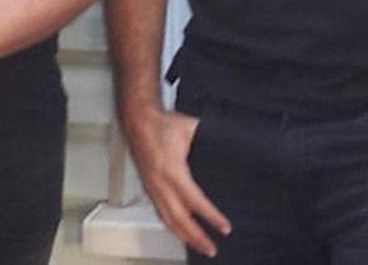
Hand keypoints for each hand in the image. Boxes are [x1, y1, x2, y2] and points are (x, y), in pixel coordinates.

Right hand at [124, 106, 230, 256]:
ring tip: (199, 246)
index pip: (195, 201)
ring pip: (168, 220)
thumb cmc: (161, 123)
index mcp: (173, 170)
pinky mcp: (148, 187)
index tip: (224, 228)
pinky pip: (160, 212)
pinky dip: (171, 226)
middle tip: (211, 248)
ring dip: (184, 236)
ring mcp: (152, 187)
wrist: (138, 119)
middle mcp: (161, 183)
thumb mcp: (190, 128)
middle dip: (197, 237)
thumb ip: (208, 139)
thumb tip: (229, 144)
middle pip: (180, 219)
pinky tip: (179, 231)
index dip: (211, 217)